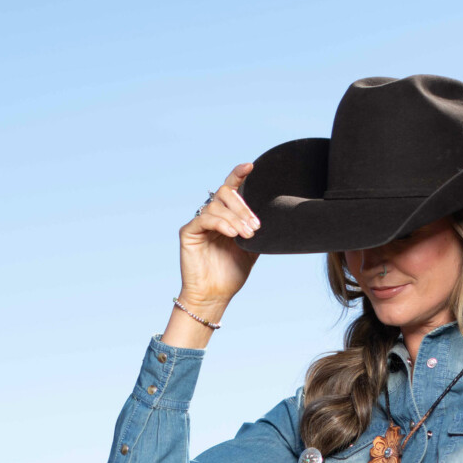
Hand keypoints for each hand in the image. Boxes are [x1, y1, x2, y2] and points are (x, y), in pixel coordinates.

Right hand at [176, 162, 259, 318]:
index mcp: (225, 216)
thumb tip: (274, 217)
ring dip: (236, 218)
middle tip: (255, 226)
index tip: (251, 166)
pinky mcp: (188, 232)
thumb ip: (256, 231)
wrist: (214, 296)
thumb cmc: (230, 274)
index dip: (238, 175)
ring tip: (247, 235)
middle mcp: (211, 215)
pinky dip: (222, 223)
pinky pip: (205, 218)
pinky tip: (233, 234)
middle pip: (225, 193)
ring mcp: (198, 222)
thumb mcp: (251, 250)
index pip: (231, 189)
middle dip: (243, 207)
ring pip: (217, 206)